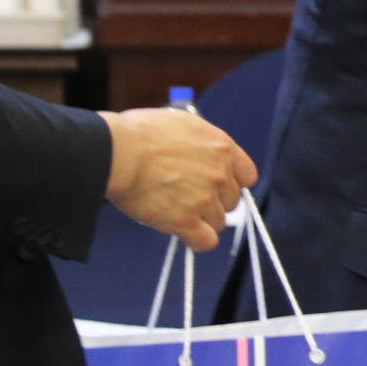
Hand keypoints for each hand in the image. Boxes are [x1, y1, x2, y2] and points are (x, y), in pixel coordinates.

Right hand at [100, 108, 258, 251]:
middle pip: (231, 201)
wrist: (119, 151)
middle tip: (188, 199)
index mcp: (223, 148)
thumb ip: (200, 143)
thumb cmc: (140, 133)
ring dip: (202, 220)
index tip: (217, 187)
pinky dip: (197, 241)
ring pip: (219, 222)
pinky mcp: (187, 221)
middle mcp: (221, 174)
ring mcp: (206, 199)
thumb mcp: (182, 124)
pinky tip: (184, 234)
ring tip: (178, 213)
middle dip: (214, 202)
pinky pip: (206, 241)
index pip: (247, 176)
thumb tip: (198, 151)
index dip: (232, 183)